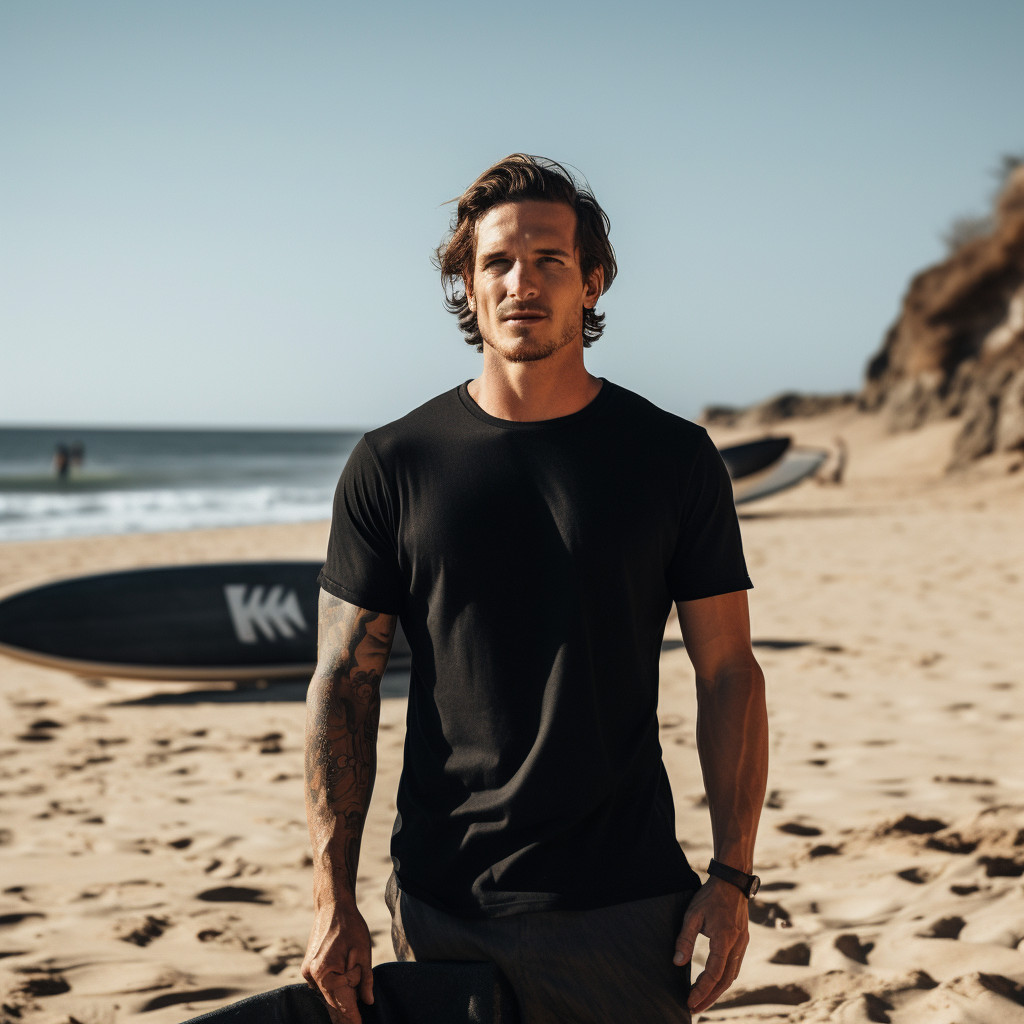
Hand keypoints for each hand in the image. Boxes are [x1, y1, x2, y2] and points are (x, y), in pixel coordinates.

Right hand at [302, 897, 373, 1022]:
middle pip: (334, 1000)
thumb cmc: (350, 926)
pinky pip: (323, 983)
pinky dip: (333, 984)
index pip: (343, 1002)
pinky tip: (343, 975)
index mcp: (326, 972)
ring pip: (328, 992)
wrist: (332, 905)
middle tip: (360, 1016)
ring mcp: (307, 971)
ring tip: (354, 987)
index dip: (354, 1016)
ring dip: (341, 993)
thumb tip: (367, 1001)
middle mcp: (312, 975)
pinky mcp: (307, 966)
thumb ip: (365, 979)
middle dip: (349, 1005)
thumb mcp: (364, 951)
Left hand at [673, 876, 749, 1013]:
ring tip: (702, 1001)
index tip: (689, 1002)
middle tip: (694, 1008)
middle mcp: (737, 945)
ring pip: (732, 976)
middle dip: (709, 997)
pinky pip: (735, 966)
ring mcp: (743, 944)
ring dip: (718, 991)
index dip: (701, 990)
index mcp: (725, 939)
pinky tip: (714, 983)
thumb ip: (685, 938)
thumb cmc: (710, 896)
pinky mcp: (743, 941)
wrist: (732, 881)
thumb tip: (677, 962)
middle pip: (725, 981)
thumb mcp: (692, 914)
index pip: (714, 974)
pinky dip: (724, 979)